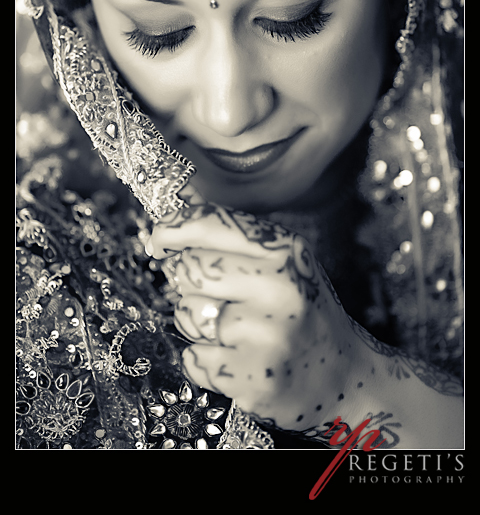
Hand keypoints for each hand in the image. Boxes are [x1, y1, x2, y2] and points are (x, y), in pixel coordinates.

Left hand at [146, 185, 361, 431]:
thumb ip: (232, 238)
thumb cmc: (301, 313)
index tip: (159, 240)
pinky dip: (205, 361)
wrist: (341, 376)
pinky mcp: (253, 377)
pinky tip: (238, 360)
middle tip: (212, 295)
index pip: (210, 223)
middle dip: (188, 283)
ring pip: (187, 314)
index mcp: (284, 251)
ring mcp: (267, 334)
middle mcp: (280, 287)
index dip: (173, 229)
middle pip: (190, 269)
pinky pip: (193, 358)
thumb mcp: (281, 263)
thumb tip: (173, 213)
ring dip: (197, 325)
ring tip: (233, 332)